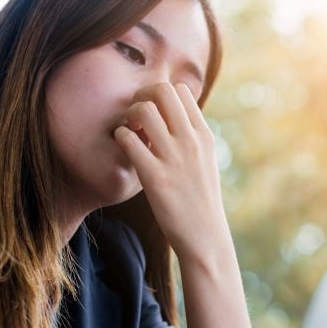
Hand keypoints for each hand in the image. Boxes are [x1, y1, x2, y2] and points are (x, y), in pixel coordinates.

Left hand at [112, 82, 224, 256]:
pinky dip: (121, 138)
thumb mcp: (205, 162)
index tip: (152, 114)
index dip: (159, 95)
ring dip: (128, 116)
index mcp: (204, 135)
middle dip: (141, 97)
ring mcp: (174, 158)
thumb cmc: (200, 200)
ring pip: (143, 110)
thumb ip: (191, 137)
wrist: (205, 236)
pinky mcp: (155, 177)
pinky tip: (124, 150)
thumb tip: (172, 118)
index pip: (180, 90)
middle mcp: (191, 141)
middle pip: (161, 91)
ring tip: (129, 133)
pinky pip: (128, 139)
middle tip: (134, 118)